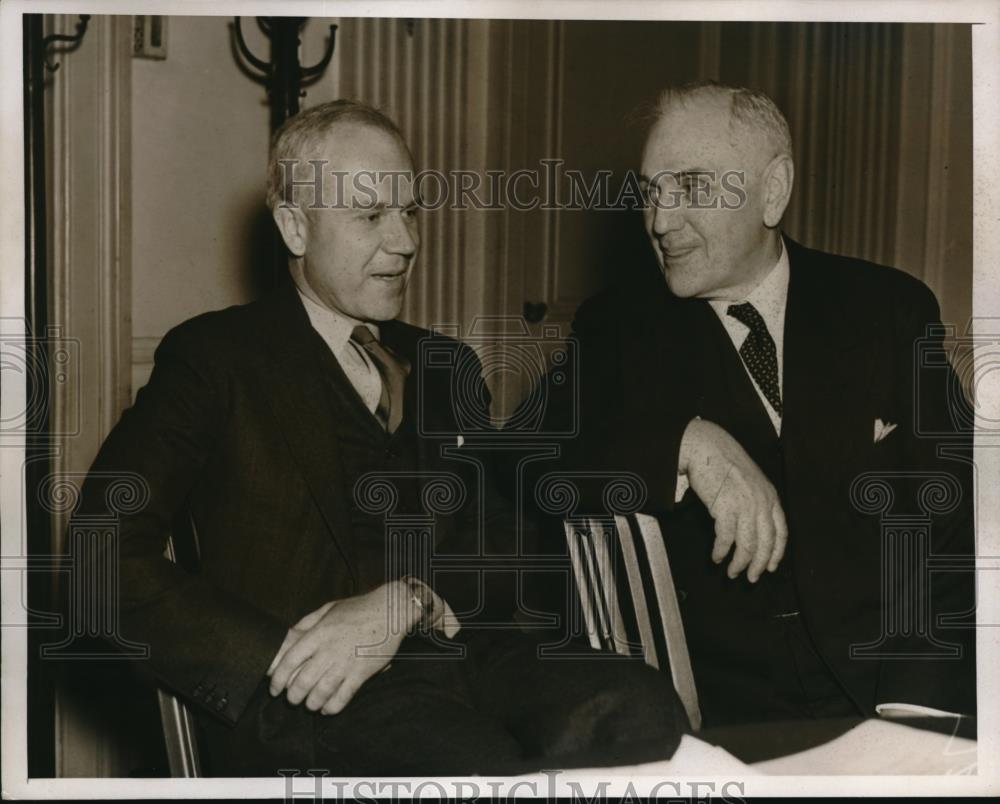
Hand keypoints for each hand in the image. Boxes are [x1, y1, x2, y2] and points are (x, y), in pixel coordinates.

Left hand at [267, 582, 415, 714]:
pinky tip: (328, 708)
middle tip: (292, 699)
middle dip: (293, 696)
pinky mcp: (362, 672)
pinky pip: (343, 697)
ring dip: (311, 704)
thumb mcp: (328, 609)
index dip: (278, 678)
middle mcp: (330, 650)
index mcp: (319, 633)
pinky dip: (332, 707)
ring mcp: (346, 662)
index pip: (290, 661)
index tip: (275, 688)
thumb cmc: (359, 608)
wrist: (391, 610)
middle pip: (302, 681)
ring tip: (310, 705)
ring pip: (321, 693)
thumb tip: (288, 637)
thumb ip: (307, 623)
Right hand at [678, 418, 787, 581]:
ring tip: (732, 572)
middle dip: (759, 565)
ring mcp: (744, 506)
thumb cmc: (724, 461)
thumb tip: (753, 527)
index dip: (776, 553)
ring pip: (747, 545)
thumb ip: (757, 501)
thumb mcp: (751, 480)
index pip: (781, 533)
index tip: (771, 567)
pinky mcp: (725, 508)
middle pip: (765, 544)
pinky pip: (725, 539)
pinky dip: (721, 551)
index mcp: (770, 496)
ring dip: (739, 563)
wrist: (706, 447)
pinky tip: (717, 557)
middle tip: (751, 578)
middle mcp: (761, 502)